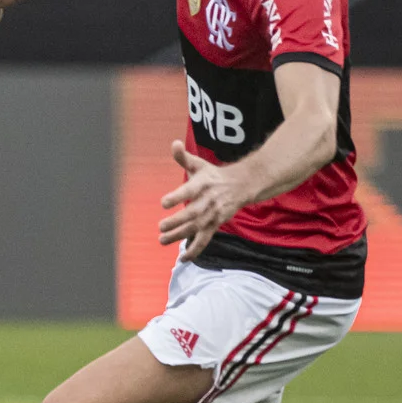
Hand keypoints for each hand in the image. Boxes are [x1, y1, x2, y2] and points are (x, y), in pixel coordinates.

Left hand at [158, 141, 249, 259]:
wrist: (241, 186)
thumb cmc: (213, 175)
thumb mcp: (199, 164)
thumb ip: (183, 157)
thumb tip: (173, 144)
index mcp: (202, 184)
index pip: (189, 191)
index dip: (176, 197)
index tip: (163, 203)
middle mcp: (208, 201)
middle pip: (192, 213)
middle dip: (176, 222)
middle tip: (160, 227)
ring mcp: (212, 215)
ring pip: (196, 228)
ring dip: (179, 236)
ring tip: (162, 240)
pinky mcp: (215, 225)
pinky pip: (205, 240)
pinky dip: (195, 250)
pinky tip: (183, 258)